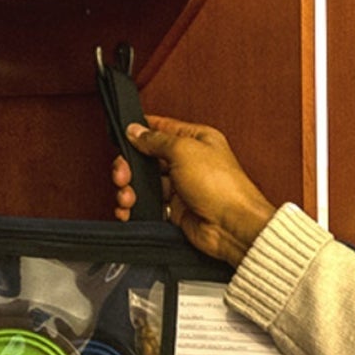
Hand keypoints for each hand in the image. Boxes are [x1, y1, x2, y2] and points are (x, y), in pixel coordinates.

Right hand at [111, 115, 276, 267]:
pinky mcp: (177, 210)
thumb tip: (136, 131)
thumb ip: (156, 139)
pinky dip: (135, 208)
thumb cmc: (222, 186)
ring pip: (145, 183)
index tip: (122, 136)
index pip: (161, 128)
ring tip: (128, 197)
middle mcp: (190, 162)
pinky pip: (150, 205)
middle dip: (129, 166)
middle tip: (123, 175)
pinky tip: (129, 210)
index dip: (140, 131)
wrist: (232, 226)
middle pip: (148, 157)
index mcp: (197, 139)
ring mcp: (183, 186)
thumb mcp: (184, 150)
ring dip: (130, 189)